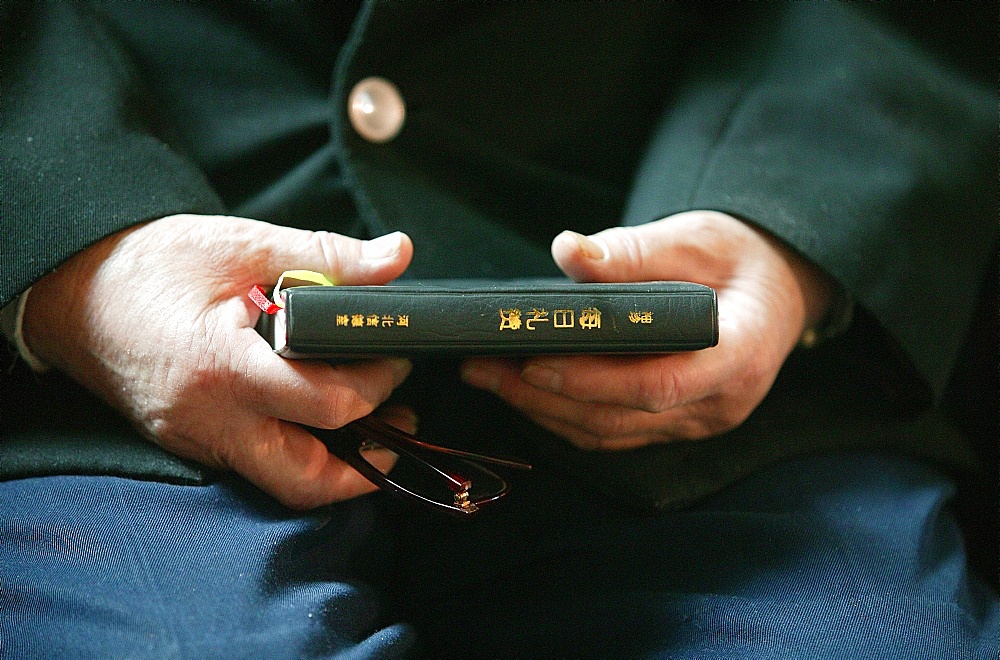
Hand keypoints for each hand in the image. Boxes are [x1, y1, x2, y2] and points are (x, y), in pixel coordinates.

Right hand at [23, 214, 414, 508]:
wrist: (72, 290)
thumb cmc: (151, 265)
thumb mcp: (244, 245)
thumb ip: (327, 257)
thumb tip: (396, 256)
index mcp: (224, 368)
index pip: (326, 404)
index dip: (379, 384)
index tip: (398, 356)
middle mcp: (209, 420)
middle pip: (306, 478)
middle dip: (368, 460)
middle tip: (399, 414)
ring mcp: (197, 439)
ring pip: (282, 483)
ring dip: (336, 466)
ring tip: (374, 428)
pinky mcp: (191, 442)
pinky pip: (256, 466)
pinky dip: (298, 452)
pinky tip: (320, 420)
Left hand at [461, 210, 832, 449]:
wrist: (776, 290)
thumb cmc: (738, 259)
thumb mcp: (696, 238)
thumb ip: (634, 251)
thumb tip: (568, 252)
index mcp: (740, 352)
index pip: (660, 382)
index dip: (593, 379)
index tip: (534, 361)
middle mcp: (723, 402)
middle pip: (621, 415)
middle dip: (544, 397)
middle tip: (482, 368)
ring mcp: (701, 422)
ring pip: (610, 433)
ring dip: (543, 411)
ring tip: (489, 377)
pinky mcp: (678, 426)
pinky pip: (614, 434)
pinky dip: (565, 417)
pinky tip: (525, 394)